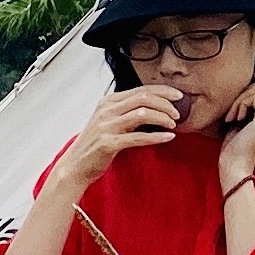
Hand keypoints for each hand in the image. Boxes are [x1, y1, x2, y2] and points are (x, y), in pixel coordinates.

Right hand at [70, 85, 185, 177]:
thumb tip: (155, 107)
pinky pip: (138, 137)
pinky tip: (168, 137)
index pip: (141, 89)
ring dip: (162, 118)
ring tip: (173, 124)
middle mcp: (106, 110)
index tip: (178, 95)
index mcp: (108, 102)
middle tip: (179, 112)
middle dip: (165, 103)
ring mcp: (106, 126)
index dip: (162, 91)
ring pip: (142, 113)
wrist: (75, 165)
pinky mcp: (108, 143)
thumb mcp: (109, 121)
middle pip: (143, 98)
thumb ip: (127, 112)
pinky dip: (156, 136)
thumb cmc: (95, 144)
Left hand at [216, 73, 254, 190]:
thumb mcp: (246, 119)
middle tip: (236, 106)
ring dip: (241, 97)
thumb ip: (254, 104)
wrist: (234, 167)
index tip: (250, 81)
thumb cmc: (235, 145)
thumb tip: (252, 81)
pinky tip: (234, 119)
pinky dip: (240, 103)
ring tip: (233, 115)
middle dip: (250, 87)